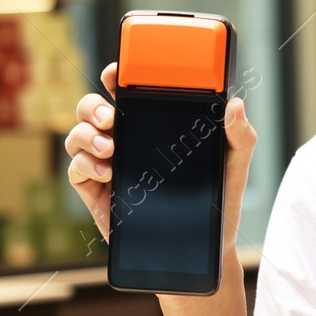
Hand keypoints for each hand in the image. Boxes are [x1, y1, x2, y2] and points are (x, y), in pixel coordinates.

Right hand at [65, 61, 258, 250]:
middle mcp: (125, 139)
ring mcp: (107, 164)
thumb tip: (235, 105)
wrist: (207, 244)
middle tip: (111, 115)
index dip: (115, 78)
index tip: (115, 72)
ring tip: (111, 148)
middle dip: (93, 106)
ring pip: (77, 135)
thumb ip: (240, 134)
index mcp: (152, 124)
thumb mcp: (234, 163)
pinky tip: (108, 172)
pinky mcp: (97, 191)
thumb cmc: (218, 198)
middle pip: (92, 110)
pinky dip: (86, 165)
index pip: (126, 93)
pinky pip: (76, 169)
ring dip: (87, 135)